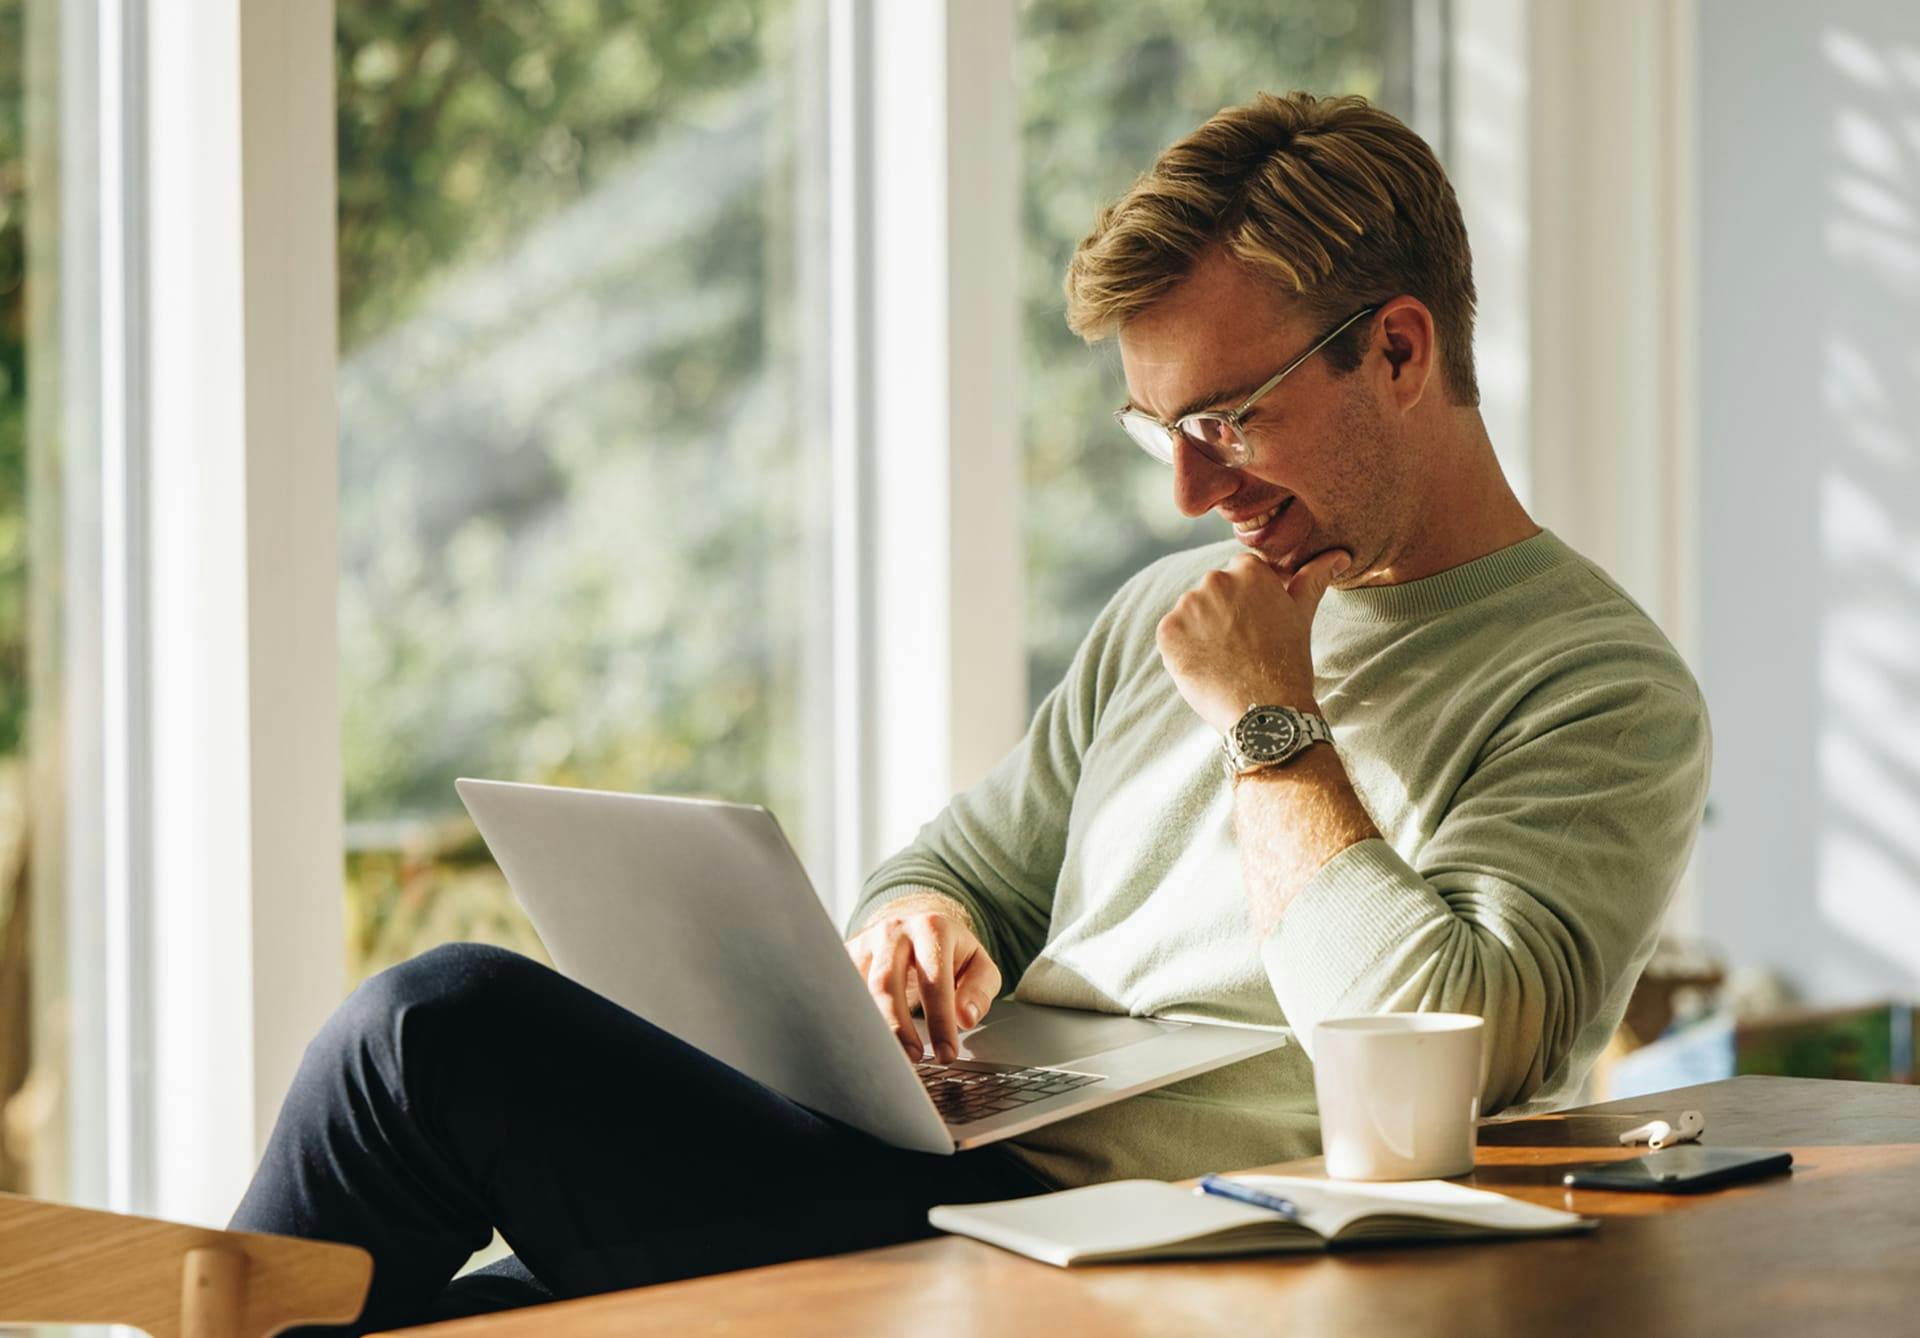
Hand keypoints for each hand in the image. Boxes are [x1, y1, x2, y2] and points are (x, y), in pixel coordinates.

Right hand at [844, 902, 1001, 1064]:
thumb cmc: (951, 953)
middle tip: (914, 1059)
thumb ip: (980, 990)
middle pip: (885, 982)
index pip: (934, 980)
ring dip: (872, 1027)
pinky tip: (866, 1040)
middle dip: (898, 1027)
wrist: (918, 926)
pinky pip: (843, 990)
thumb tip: (966, 1018)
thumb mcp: (978, 966)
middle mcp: (894, 930)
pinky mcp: (847, 955)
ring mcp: (865, 941)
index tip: (946, 1055)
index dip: (940, 1021)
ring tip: (890, 1057)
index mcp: (932, 928)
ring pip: (857, 989)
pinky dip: (852, 1018)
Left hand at [1155, 548, 1350, 733]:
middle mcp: (1215, 580)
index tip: (1257, 626)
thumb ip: (1314, 578)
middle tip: (1242, 647)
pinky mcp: (1167, 631)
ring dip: (1201, 632)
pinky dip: (1183, 650)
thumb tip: (1339, 554)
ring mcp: (1188, 605)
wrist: (1265, 711)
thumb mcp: (1302, 614)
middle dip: (1223, 614)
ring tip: (1225, 659)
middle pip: (1213, 592)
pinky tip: (1205, 667)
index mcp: (1248, 570)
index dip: (1247, 603)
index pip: (1240, 574)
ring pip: (1191, 614)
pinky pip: (1172, 635)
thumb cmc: (1288, 663)